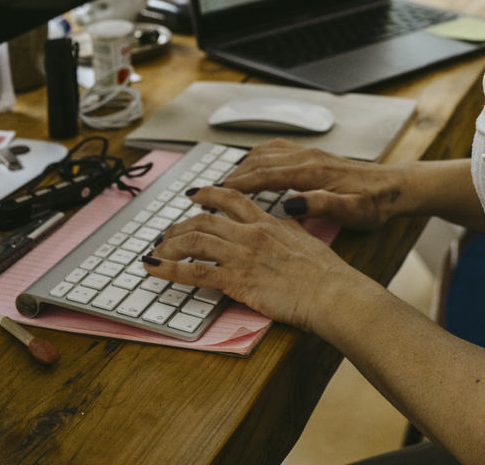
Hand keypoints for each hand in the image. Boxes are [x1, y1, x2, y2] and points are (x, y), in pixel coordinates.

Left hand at [143, 185, 351, 329]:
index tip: (193, 194)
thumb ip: (285, 231)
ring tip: (155, 252)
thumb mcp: (304, 240)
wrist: (329, 290)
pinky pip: (195, 272)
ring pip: (195, 240)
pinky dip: (169, 270)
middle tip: (166, 233)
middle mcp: (251, 233)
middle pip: (205, 219)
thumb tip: (280, 229)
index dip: (208, 193)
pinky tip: (154, 270)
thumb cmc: (324, 272)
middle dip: (180, 225)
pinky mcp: (237, 279)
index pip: (232, 198)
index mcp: (269, 221)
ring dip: (169, 245)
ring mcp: (242, 255)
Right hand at [221, 139, 409, 229]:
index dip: (235, 184)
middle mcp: (308, 157)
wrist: (395, 188)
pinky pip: (277, 150)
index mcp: (313, 172)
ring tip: (223, 183)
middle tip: (206, 191)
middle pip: (259, 160)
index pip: (265, 175)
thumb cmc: (375, 204)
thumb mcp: (352, 212)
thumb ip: (321, 206)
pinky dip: (258, 157)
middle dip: (231, 174)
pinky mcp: (314, 156)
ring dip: (243, 164)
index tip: (209, 193)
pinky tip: (253, 168)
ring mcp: (310, 154)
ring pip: (266, 152)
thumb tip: (289, 203)